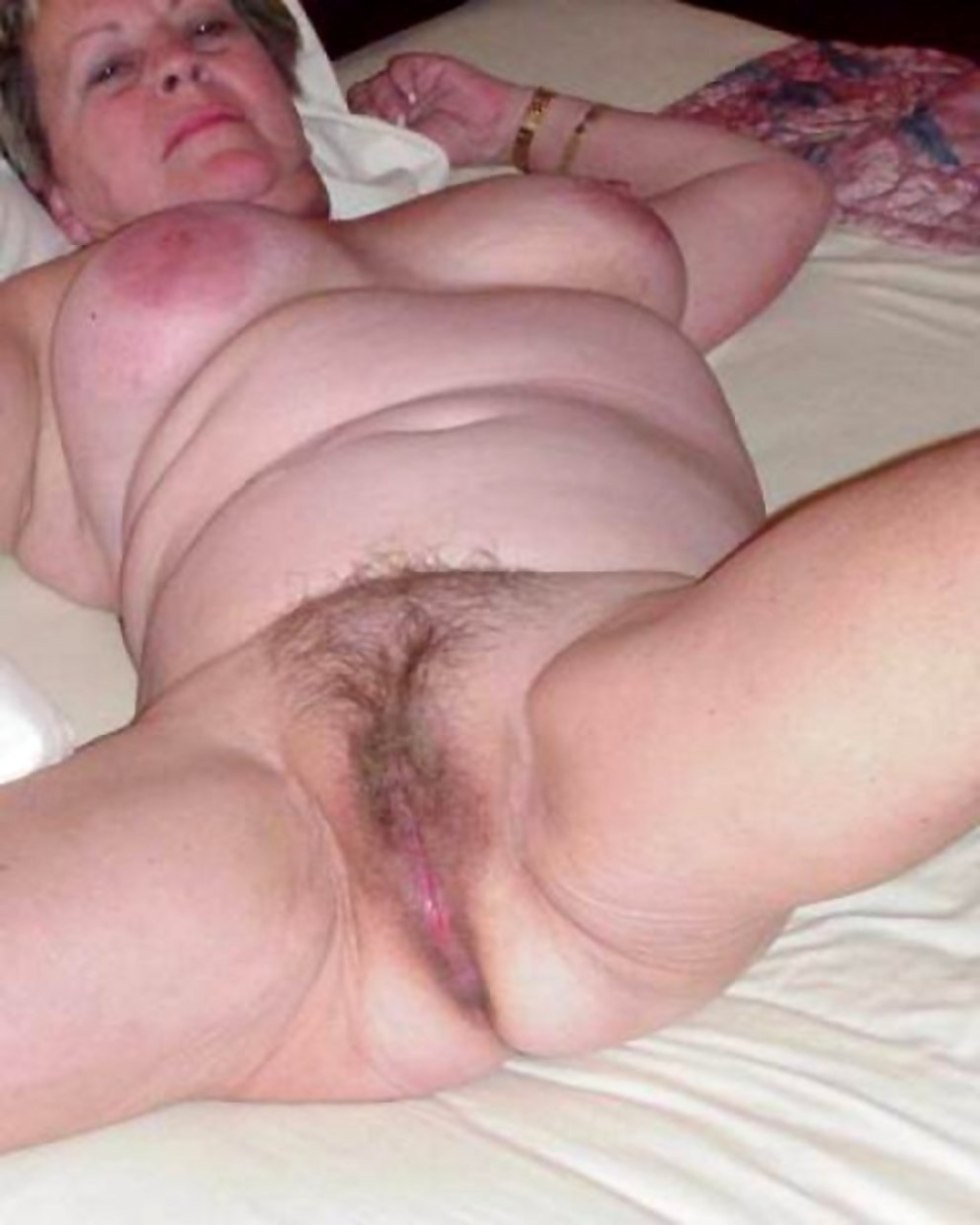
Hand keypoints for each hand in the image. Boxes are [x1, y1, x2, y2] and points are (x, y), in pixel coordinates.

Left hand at [347, 53, 531, 167]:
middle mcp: (397, 105)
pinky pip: (396, 67)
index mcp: (392, 129)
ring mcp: (407, 85)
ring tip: (403, 117)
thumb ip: (386, 148)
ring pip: (375, 81)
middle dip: (366, 112)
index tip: (364, 138)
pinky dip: (400, 81)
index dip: (356, 126)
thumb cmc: (458, 148)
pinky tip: (413, 98)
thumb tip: (359, 148)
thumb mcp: (414, 157)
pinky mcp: (420, 68)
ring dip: (383, 99)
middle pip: (360, 97)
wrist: (490, 129)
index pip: (358, 120)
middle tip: (384, 126)